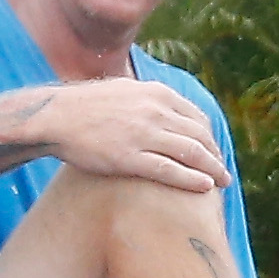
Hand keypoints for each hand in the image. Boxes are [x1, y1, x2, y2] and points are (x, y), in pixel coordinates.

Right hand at [43, 77, 225, 191]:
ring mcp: (142, 134)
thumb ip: (149, 98)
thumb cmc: (86, 106)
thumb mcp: (124, 90)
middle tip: (225, 173)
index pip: (196, 118)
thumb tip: (167, 107)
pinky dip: (191, 179)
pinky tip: (205, 187)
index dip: (210, 138)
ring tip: (222, 183)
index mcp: (156, 94)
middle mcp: (154, 111)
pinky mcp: (128, 157)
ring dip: (213, 169)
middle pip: (199, 136)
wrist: (54, 116)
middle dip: (216, 156)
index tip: (215, 153)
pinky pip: (169, 170)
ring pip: (191, 153)